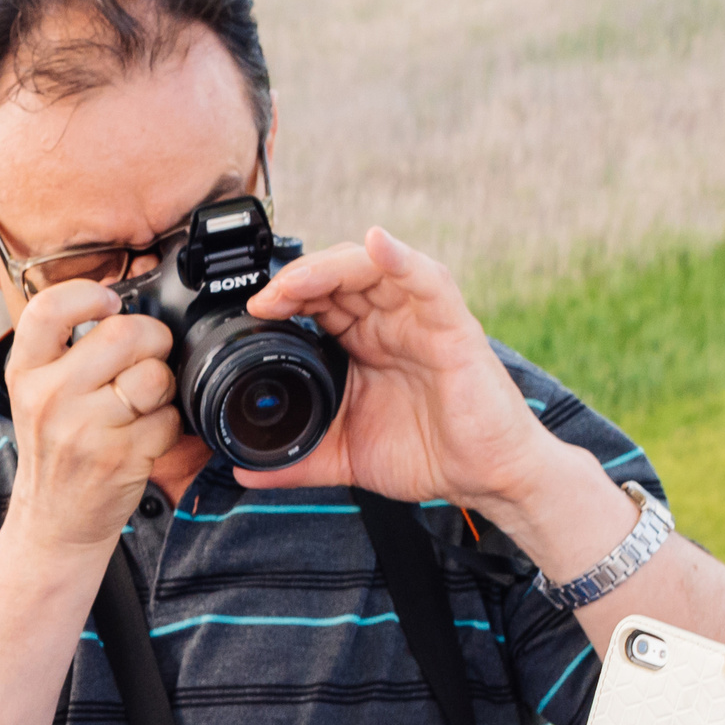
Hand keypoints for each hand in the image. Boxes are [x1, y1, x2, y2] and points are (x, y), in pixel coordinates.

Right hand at [3, 280, 186, 550]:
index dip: (89, 294)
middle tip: (148, 354)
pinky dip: (169, 424)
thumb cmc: (56, 447)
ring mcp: (85, 429)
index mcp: (25, 371)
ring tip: (146, 400)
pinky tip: (146, 435)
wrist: (54, 520)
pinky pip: (169, 418)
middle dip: (152, 339)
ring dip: (165, 384)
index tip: (109, 304)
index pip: (49, 309)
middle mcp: (49, 396)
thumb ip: (64, 349)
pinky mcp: (120, 457)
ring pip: (154, 375)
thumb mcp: (36, 393)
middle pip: (123, 333)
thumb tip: (121, 304)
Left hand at [239, 226, 568, 508]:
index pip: (318, 300)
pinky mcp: (453, 326)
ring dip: (330, 268)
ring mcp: (421, 318)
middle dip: (297, 279)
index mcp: (364, 342)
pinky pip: (427, 280)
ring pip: (373, 268)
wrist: (483, 480)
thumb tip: (241, 470)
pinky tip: (377, 244)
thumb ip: (294, 460)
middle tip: (264, 300)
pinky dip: (400, 257)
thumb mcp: (343, 459)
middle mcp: (390, 321)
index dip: (283, 298)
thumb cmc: (427, 455)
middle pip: (339, 275)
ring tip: (295, 283)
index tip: (252, 313)